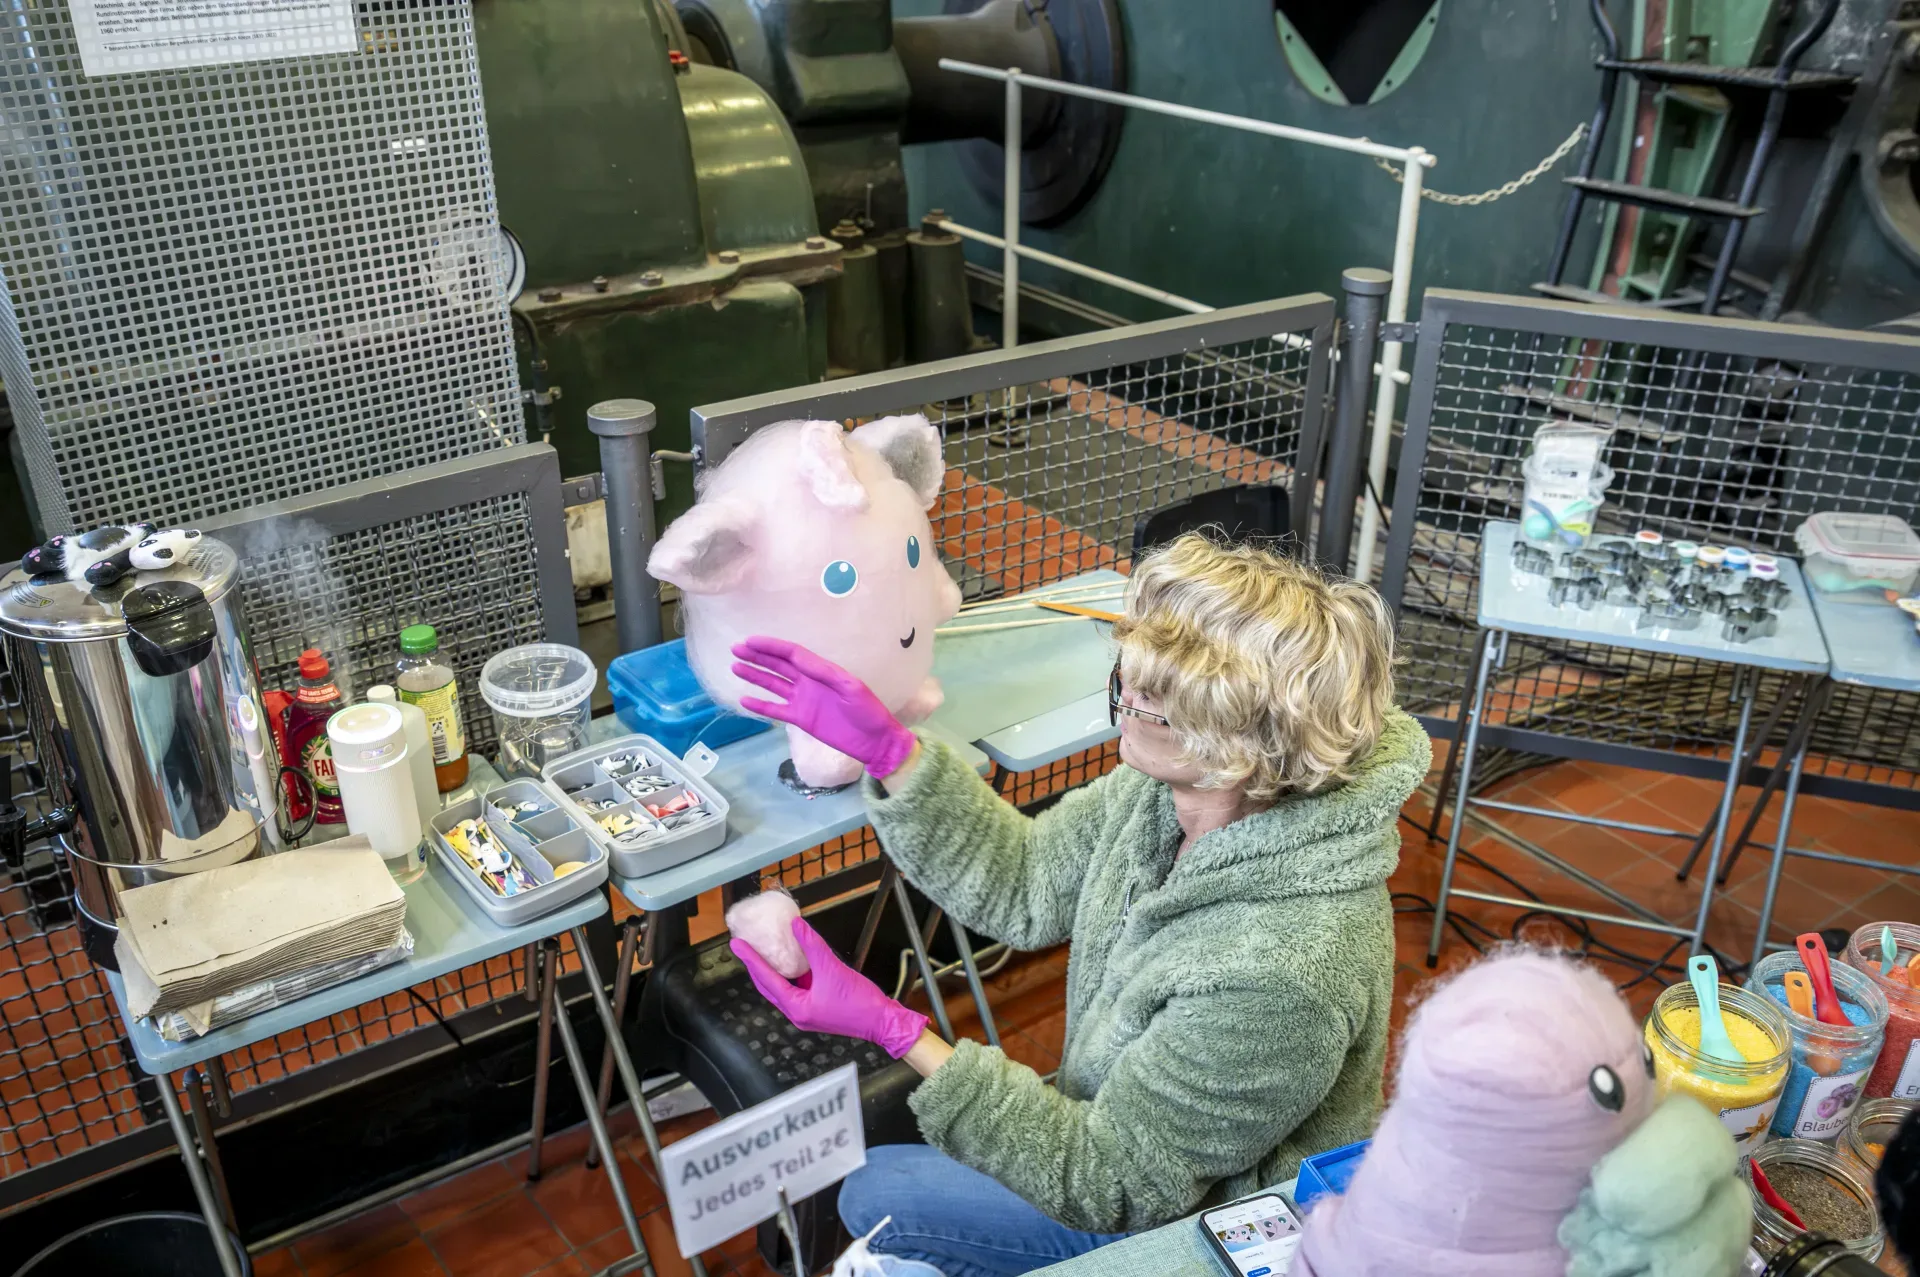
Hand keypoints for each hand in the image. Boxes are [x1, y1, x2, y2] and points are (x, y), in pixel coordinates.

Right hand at [731, 637, 916, 778]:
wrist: (875, 741)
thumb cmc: (868, 711)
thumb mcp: (850, 687)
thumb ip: (824, 672)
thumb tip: (798, 658)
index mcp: (821, 670)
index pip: (791, 653)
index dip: (771, 646)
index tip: (750, 641)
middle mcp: (808, 682)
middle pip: (778, 665)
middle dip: (758, 657)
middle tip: (736, 649)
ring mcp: (803, 701)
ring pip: (773, 685)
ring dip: (755, 676)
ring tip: (735, 667)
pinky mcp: (801, 719)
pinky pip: (776, 710)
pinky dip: (761, 705)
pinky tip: (744, 699)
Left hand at [731, 918, 929, 1058]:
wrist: (882, 1021)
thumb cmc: (858, 1002)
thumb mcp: (832, 969)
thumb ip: (812, 945)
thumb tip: (795, 925)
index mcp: (796, 1007)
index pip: (766, 979)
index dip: (751, 959)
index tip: (737, 944)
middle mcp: (797, 1012)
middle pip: (769, 986)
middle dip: (756, 965)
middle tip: (744, 946)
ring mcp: (807, 1012)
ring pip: (783, 988)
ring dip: (773, 970)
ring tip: (762, 950)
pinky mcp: (817, 1008)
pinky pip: (797, 989)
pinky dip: (791, 974)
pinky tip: (791, 959)